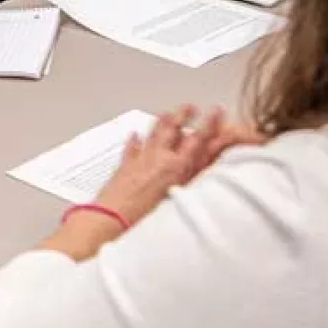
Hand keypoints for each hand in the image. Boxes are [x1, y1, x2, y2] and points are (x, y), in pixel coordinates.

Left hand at [94, 107, 267, 226]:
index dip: (209, 124)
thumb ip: (195, 180)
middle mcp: (157, 158)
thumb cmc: (145, 218)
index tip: (215, 111)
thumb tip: (207, 168)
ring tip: (167, 112)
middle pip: (171, 128)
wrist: (112, 221)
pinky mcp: (124, 167)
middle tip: (191, 106)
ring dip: (161, 121)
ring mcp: (139, 160)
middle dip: (183, 114)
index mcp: (175, 167)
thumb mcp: (181, 199)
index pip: (196, 139)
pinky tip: (134, 134)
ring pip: (152, 133)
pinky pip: (131, 148)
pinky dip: (134, 140)